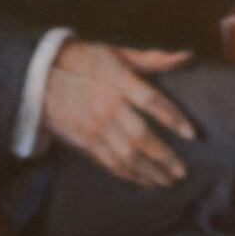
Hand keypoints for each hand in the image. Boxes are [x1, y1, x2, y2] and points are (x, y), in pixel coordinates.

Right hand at [40, 42, 197, 187]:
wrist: (42, 78)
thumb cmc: (86, 62)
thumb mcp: (118, 54)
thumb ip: (154, 59)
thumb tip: (188, 56)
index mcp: (119, 82)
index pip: (152, 101)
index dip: (173, 118)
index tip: (192, 135)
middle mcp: (107, 107)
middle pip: (141, 136)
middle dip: (163, 157)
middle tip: (182, 172)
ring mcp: (94, 127)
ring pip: (126, 155)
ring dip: (148, 172)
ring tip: (168, 182)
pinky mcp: (84, 142)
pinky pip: (109, 162)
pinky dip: (129, 174)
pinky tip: (144, 181)